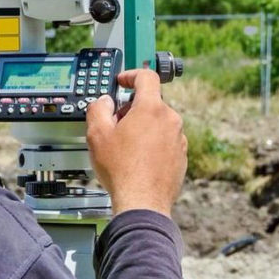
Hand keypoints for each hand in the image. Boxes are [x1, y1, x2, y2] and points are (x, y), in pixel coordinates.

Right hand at [86, 68, 186, 216]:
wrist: (143, 202)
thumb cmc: (122, 170)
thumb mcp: (97, 134)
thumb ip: (98, 109)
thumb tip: (104, 102)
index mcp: (151, 109)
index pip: (146, 77)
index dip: (131, 75)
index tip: (123, 82)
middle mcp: (170, 120)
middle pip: (151, 103)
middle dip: (132, 109)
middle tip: (116, 125)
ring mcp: (178, 139)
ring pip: (159, 123)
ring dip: (143, 128)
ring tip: (125, 148)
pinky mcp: (181, 156)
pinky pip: (165, 142)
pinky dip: (153, 145)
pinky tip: (138, 161)